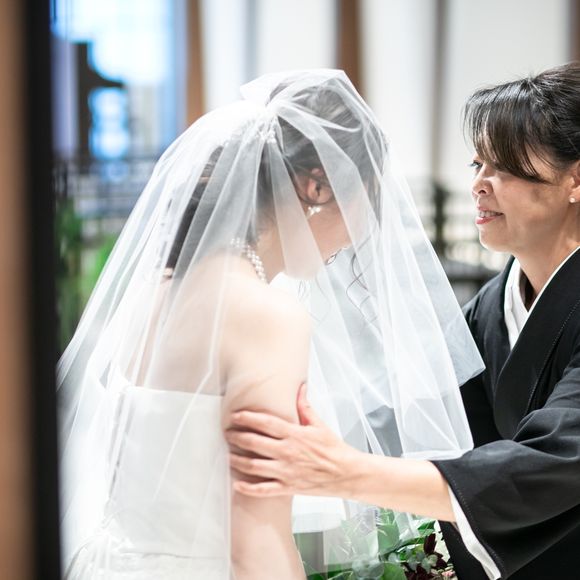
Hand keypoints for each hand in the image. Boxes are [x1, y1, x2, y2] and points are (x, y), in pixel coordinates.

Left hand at [225, 383, 361, 497]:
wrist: (347, 474)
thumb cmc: (334, 449)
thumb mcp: (319, 425)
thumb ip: (305, 406)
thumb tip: (300, 387)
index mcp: (295, 434)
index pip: (265, 423)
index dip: (247, 418)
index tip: (235, 416)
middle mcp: (287, 452)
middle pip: (254, 443)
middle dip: (237, 437)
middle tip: (227, 433)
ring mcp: (286, 471)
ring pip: (254, 466)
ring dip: (237, 460)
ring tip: (227, 455)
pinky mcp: (288, 487)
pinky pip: (263, 489)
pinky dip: (248, 488)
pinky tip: (237, 484)